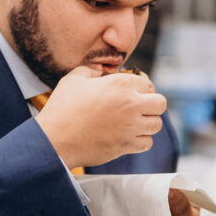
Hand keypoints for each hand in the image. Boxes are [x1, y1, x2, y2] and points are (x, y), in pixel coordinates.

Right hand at [35, 66, 166, 168]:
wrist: (54, 139)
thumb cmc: (62, 108)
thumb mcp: (74, 79)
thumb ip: (92, 70)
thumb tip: (101, 72)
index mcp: (120, 84)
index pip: (148, 83)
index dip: (140, 88)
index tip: (132, 93)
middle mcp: (131, 104)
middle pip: (160, 104)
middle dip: (151, 105)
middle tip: (138, 108)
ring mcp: (131, 127)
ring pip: (157, 124)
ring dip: (147, 123)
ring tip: (132, 123)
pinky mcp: (127, 145)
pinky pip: (147, 143)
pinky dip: (140, 141)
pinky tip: (128, 136)